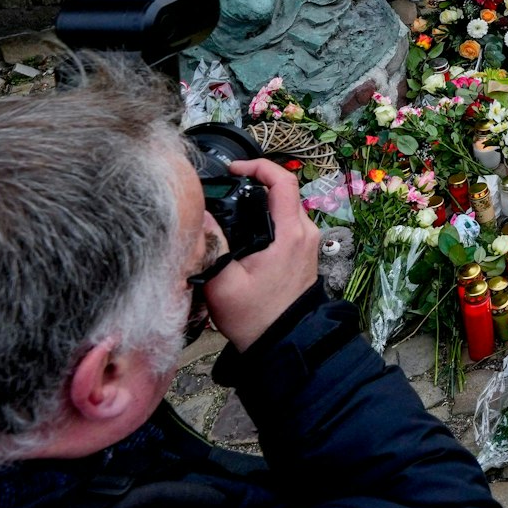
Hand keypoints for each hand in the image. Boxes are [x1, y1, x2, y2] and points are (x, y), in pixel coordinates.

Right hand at [206, 159, 320, 351]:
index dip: (258, 166)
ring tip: (229, 211)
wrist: (283, 341)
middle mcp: (305, 232)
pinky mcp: (303, 252)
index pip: (283, 181)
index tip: (233, 169)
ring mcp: (307, 242)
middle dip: (253, 186)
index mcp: (290, 234)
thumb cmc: (255, 316)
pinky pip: (285, 223)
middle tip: (224, 190)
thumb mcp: (223, 283)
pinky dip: (265, 219)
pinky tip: (242, 231)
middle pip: (282, 192)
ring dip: (258, 204)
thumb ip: (211, 246)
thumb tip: (201, 214)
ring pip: (283, 208)